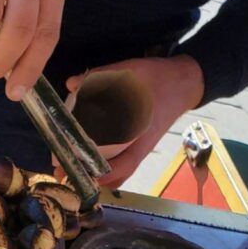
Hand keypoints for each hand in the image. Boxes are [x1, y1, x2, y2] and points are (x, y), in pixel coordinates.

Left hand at [66, 55, 204, 187]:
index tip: (80, 170)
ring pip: (120, 173)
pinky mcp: (139, 146)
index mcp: (143, 132)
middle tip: (63, 171)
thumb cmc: (158, 77)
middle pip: (118, 175)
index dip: (102, 172)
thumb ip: (101, 76)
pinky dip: (106, 170)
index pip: (125, 163)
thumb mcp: (131, 70)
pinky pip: (122, 165)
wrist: (184, 81)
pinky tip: (88, 166)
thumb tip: (71, 84)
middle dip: (91, 178)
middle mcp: (142, 147)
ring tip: (70, 172)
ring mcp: (141, 149)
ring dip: (97, 177)